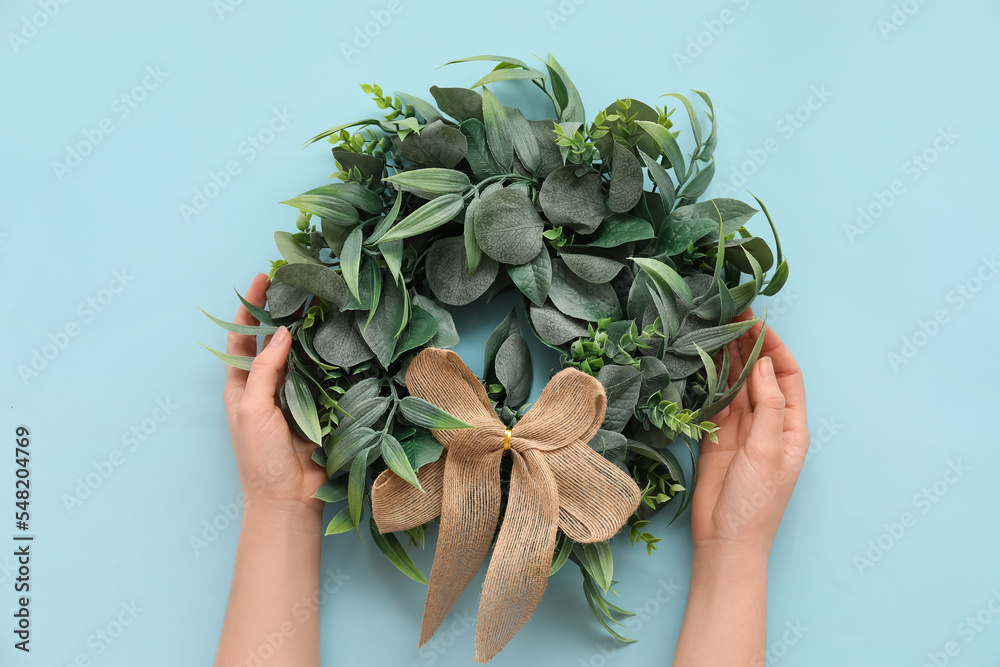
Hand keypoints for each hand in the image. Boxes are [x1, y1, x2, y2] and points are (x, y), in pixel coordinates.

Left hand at [222, 273, 326, 518]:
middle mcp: (266, 385)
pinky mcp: (318, 407)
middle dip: (284, 311)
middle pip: (274, 339)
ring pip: (301, 354)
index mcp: (241, 385)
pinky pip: (324, 375)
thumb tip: (281, 332)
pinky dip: (330, 356)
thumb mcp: (253, 409)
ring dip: (310, 331)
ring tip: (322, 301)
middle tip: (300, 283)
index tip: (263, 278)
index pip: (242, 336)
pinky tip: (340, 338)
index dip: (250, 307)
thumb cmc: (260, 457)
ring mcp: (294, 395)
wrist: (289, 499)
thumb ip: (265, 369)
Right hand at [689, 308, 808, 558]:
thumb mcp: (769, 452)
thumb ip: (768, 407)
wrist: (725, 540)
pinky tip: (701, 356)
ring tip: (715, 325)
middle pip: (760, 373)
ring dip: (728, 355)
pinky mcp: (715, 436)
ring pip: (735, 382)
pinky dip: (709, 377)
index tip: (755, 322)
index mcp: (792, 427)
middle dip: (749, 343)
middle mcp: (769, 422)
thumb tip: (761, 364)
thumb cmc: (756, 502)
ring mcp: (741, 429)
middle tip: (730, 313)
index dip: (773, 347)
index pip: (787, 375)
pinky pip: (714, 399)